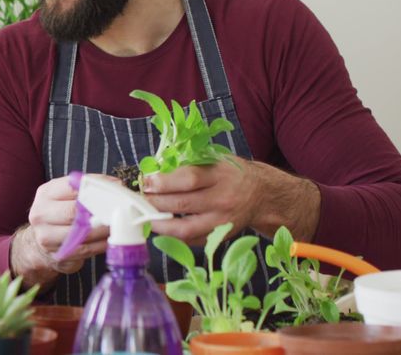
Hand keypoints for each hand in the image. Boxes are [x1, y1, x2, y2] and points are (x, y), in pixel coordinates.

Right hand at [10, 175, 112, 288]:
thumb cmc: (59, 216)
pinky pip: (85, 249)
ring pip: (82, 232)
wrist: (40, 245)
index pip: (72, 186)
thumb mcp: (65, 196)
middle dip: (100, 210)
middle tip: (119, 210)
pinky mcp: (58, 254)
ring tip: (118, 225)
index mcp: (46, 193)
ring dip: (104, 229)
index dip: (97, 187)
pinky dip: (101, 244)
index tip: (116, 189)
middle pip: (74, 211)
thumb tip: (117, 184)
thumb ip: (86, 189)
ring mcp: (47, 236)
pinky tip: (110, 240)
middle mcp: (41, 213)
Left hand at [144, 156, 319, 244]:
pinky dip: (173, 236)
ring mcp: (222, 221)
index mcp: (221, 175)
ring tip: (145, 217)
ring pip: (186, 228)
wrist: (261, 195)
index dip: (163, 182)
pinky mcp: (220, 237)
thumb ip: (188, 163)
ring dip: (160, 225)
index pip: (189, 179)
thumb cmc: (231, 173)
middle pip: (183, 204)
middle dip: (155, 202)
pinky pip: (192, 240)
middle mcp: (223, 199)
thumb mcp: (214, 159)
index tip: (145, 181)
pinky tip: (160, 227)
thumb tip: (153, 171)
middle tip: (139, 199)